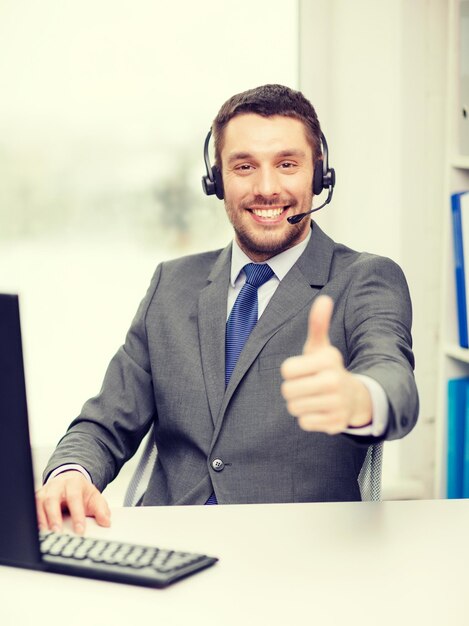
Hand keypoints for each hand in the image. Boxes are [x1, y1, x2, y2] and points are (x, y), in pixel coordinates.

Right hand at [36, 470, 110, 534]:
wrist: (70, 480)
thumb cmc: (81, 491)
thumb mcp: (94, 497)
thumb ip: (101, 509)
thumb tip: (106, 522)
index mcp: (74, 483)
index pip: (75, 498)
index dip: (77, 515)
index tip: (80, 530)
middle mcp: (57, 485)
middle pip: (53, 499)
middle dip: (54, 517)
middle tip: (58, 532)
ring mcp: (46, 490)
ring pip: (39, 502)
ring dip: (41, 519)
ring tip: (46, 534)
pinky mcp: (38, 497)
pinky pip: (33, 506)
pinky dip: (34, 518)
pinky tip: (38, 530)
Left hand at [280, 295, 371, 433]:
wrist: (355, 398)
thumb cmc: (328, 370)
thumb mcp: (321, 347)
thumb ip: (318, 324)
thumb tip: (323, 298)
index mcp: (328, 360)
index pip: (287, 370)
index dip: (291, 371)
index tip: (304, 370)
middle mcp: (334, 382)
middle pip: (287, 391)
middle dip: (293, 389)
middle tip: (307, 386)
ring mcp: (336, 404)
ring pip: (294, 408)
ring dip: (299, 404)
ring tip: (313, 398)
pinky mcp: (335, 423)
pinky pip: (304, 422)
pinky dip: (308, 418)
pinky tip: (320, 410)